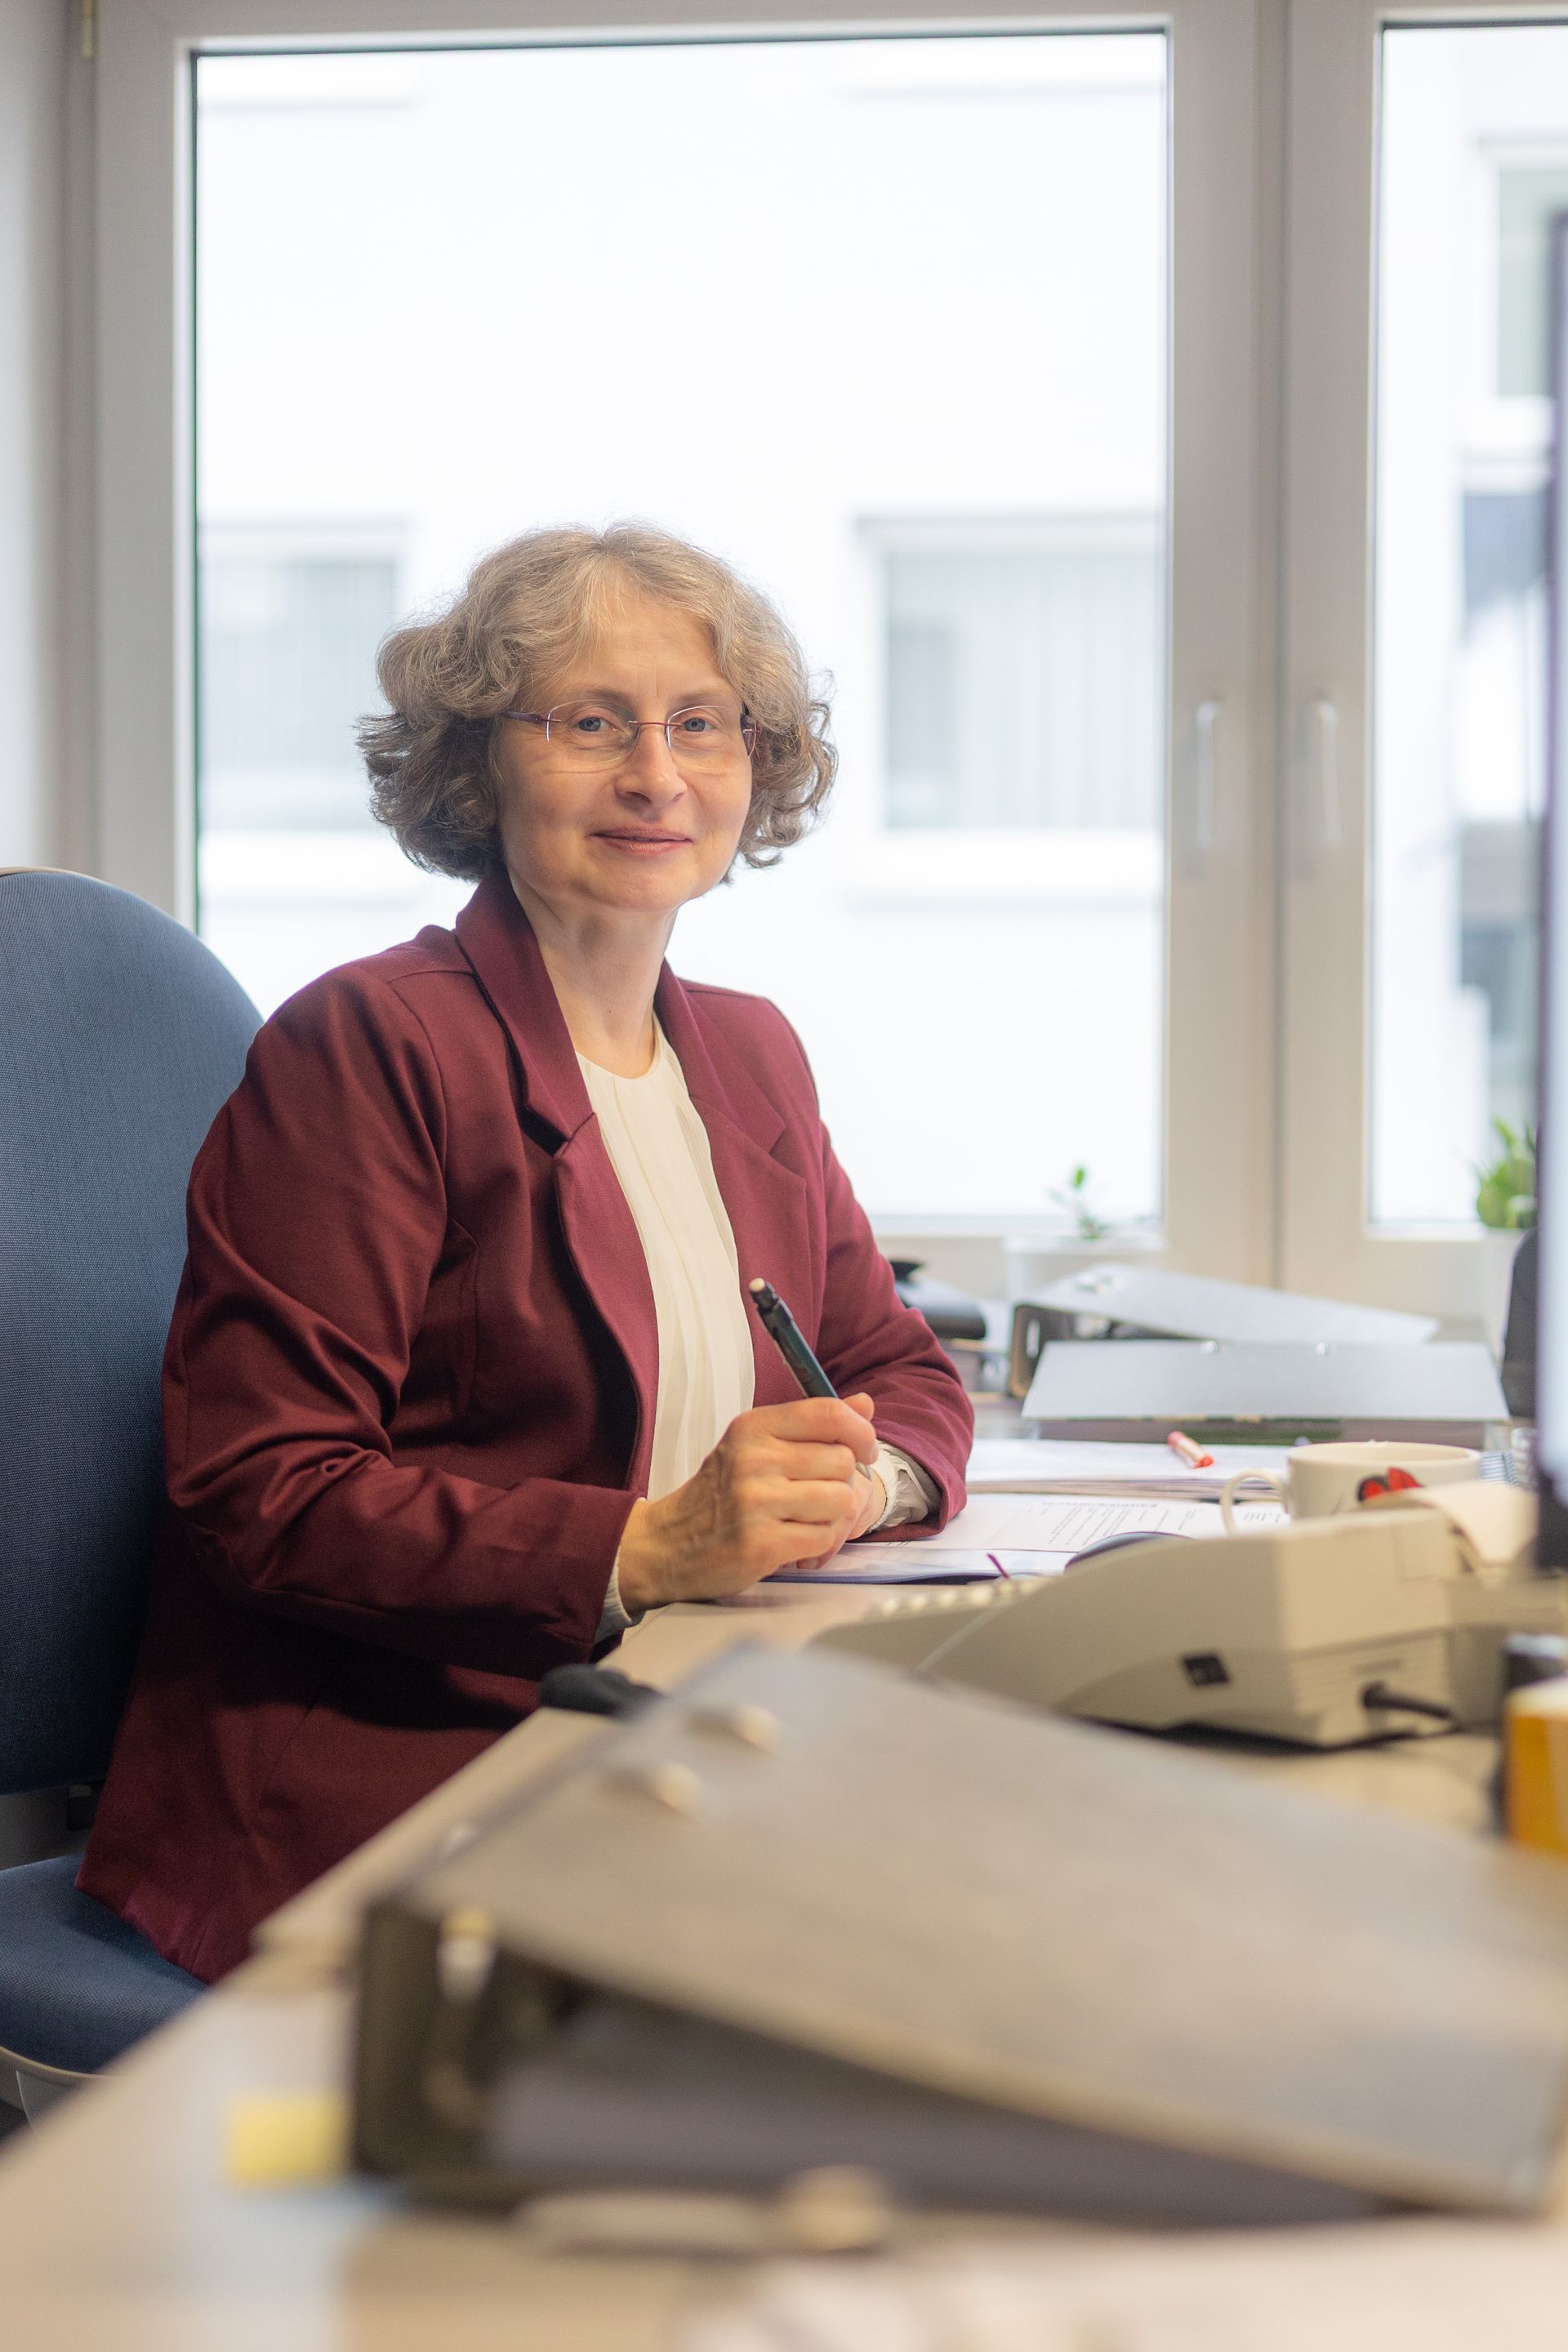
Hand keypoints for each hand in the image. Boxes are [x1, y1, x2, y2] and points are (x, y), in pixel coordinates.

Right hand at [615, 1394, 879, 1612]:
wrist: (667, 1543)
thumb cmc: (719, 1494)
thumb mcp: (756, 1446)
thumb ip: (811, 1426)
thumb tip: (866, 1404)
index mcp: (754, 1428)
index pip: (829, 1413)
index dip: (860, 1432)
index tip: (863, 1450)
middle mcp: (754, 1459)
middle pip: (842, 1461)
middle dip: (841, 1482)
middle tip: (815, 1495)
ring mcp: (756, 1502)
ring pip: (840, 1501)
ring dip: (831, 1516)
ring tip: (804, 1520)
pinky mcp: (761, 1543)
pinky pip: (825, 1537)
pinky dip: (819, 1543)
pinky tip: (795, 1541)